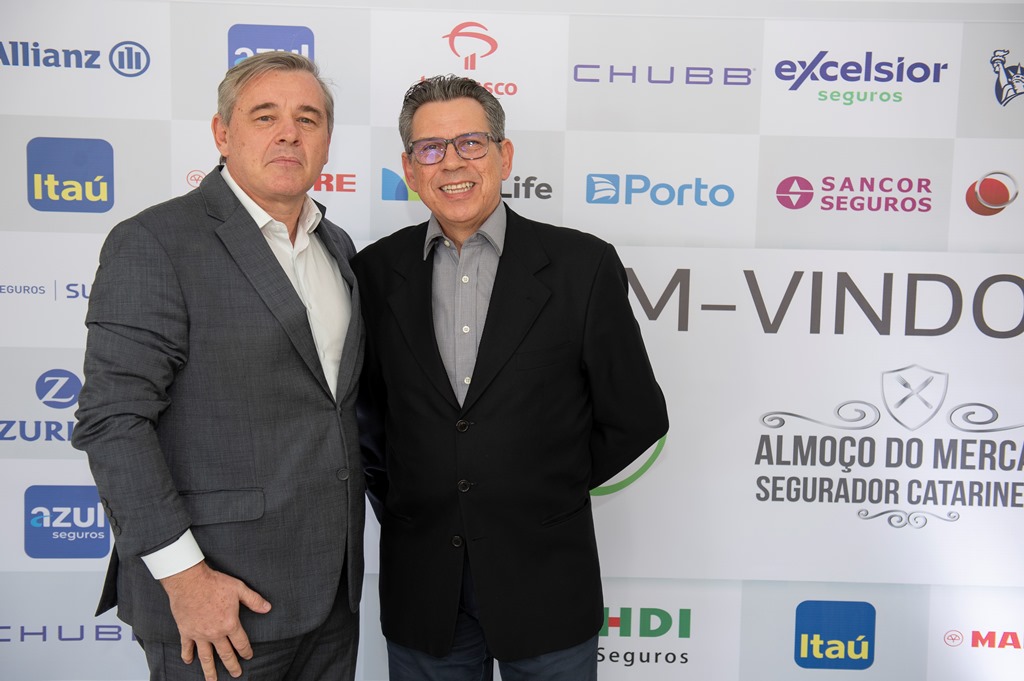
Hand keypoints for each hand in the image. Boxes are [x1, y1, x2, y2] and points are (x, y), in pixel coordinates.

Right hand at [160, 561, 271, 679]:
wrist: (189, 581)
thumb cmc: (215, 583)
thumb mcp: (239, 589)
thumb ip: (254, 600)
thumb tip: (268, 608)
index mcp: (230, 624)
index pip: (241, 643)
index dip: (246, 651)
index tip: (248, 657)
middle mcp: (215, 633)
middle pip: (225, 654)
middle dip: (232, 665)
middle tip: (236, 674)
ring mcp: (199, 634)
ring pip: (206, 657)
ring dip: (210, 670)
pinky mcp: (186, 631)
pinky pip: (187, 647)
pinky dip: (187, 655)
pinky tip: (188, 662)